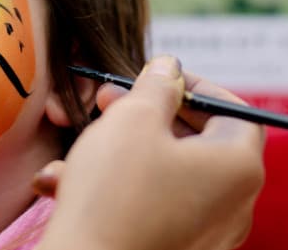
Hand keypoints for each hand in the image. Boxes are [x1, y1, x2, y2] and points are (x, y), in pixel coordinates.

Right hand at [35, 55, 264, 249]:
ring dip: (119, 151)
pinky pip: (149, 204)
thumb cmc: (114, 190)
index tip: (155, 78)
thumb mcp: (133, 118)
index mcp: (236, 166)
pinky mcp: (174, 247)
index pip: (235, 110)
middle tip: (106, 101)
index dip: (195, 86)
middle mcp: (232, 203)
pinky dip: (114, 187)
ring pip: (163, 172)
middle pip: (196, 140)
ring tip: (77, 147)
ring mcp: (205, 232)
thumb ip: (156, 85)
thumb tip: (169, 67)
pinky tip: (63, 183)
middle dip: (146, 115)